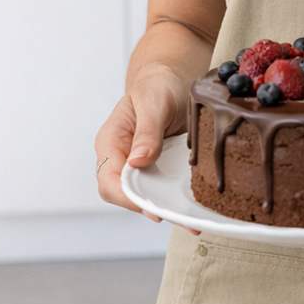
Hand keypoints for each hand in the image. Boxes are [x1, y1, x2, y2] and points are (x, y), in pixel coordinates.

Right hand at [94, 64, 198, 230]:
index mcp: (111, 142)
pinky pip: (163, 189)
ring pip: (145, 196)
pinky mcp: (158, 168)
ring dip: (167, 210)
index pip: (109, 179)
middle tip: (178, 219)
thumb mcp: (153, 103)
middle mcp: (122, 158)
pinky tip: (195, 212)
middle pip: (125, 195)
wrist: (171, 80)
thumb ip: (146, 132)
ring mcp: (140, 165)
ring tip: (192, 224)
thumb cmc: (157, 86)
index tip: (151, 207)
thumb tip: (137, 162)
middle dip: (149, 209)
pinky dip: (177, 201)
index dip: (128, 197)